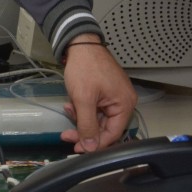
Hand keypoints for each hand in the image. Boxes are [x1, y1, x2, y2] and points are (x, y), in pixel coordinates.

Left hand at [59, 35, 137, 151]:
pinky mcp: (105, 92)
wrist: (79, 43)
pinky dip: (83, 109)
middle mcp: (123, 102)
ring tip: (69, 108)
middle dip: (84, 130)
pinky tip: (71, 103)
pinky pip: (95, 108)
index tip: (78, 148)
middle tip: (67, 135)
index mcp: (125, 104)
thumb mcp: (83, 99)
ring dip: (81, 118)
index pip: (112, 134)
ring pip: (98, 119)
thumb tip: (90, 147)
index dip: (95, 144)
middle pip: (105, 128)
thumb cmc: (85, 67)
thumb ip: (87, 125)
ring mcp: (114, 97)